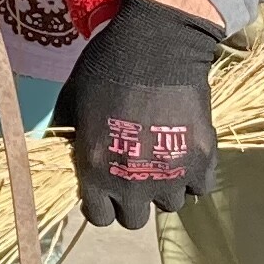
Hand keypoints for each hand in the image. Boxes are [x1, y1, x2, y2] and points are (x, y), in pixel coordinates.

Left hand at [63, 0, 223, 227]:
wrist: (157, 44)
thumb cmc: (107, 67)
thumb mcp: (73, 101)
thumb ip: (67, 134)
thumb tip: (62, 149)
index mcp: (97, 172)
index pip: (100, 217)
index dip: (102, 202)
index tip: (108, 185)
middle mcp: (133, 183)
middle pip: (134, 219)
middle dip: (133, 200)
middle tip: (136, 172)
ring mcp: (171, 174)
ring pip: (169, 203)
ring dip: (165, 186)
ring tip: (163, 159)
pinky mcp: (202, 160)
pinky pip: (200, 187)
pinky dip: (195, 175)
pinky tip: (186, 153)